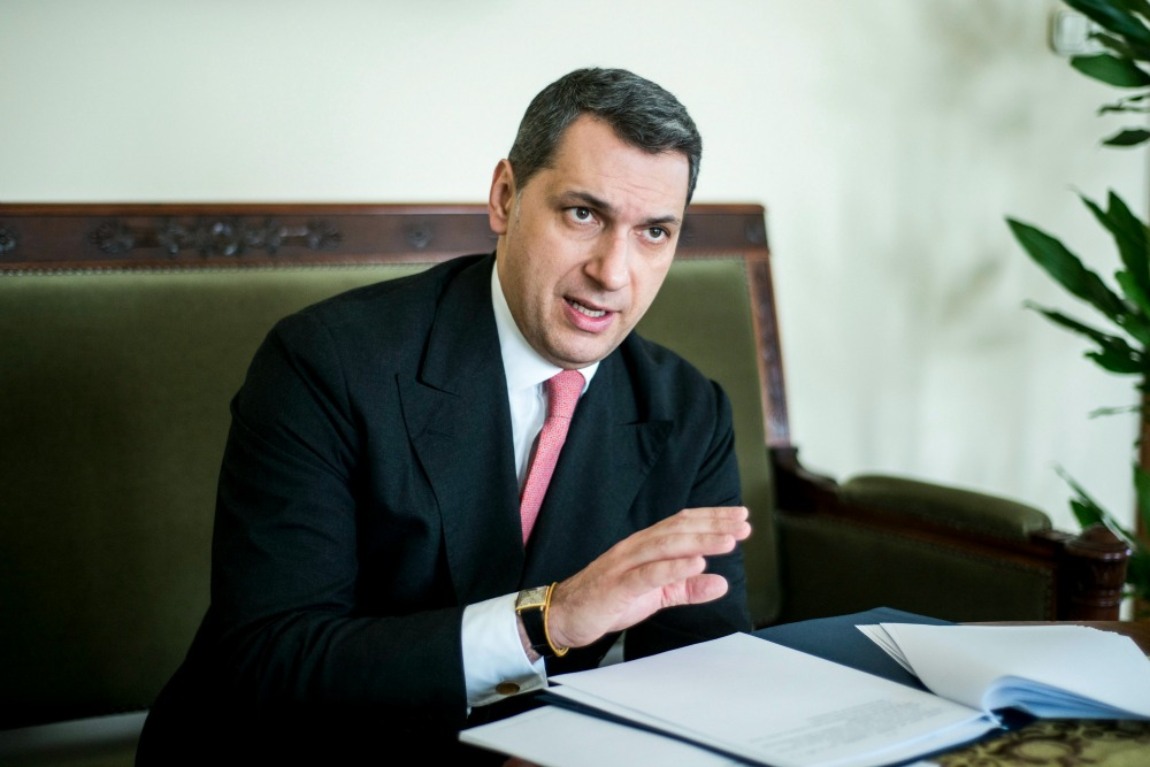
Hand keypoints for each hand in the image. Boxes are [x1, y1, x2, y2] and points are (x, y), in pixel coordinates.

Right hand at [545, 506, 750, 650]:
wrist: (563, 615)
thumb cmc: (607, 600)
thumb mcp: (655, 595)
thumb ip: (687, 588)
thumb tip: (720, 583)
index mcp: (644, 547)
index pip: (682, 524)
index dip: (712, 518)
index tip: (740, 517)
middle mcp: (635, 548)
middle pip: (678, 529)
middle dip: (713, 525)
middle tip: (742, 525)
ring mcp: (624, 564)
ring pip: (666, 546)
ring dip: (699, 541)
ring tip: (727, 541)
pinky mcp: (617, 586)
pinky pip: (648, 574)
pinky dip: (673, 568)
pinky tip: (695, 565)